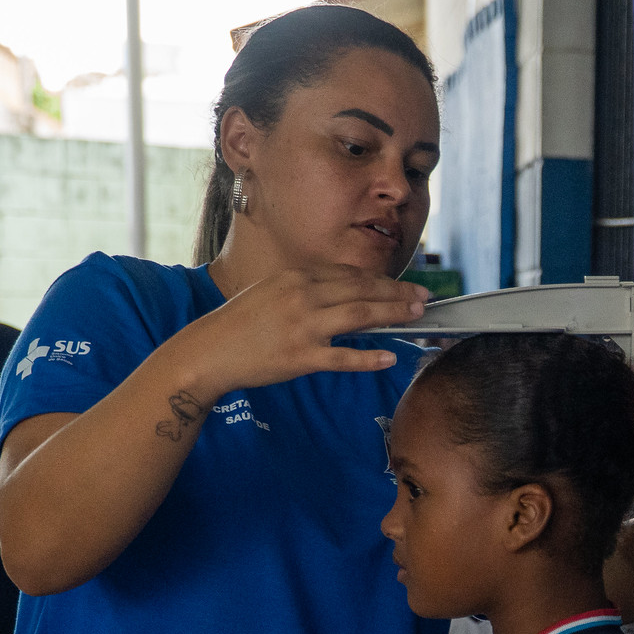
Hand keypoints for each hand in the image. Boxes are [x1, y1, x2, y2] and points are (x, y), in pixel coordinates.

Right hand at [172, 266, 428, 398]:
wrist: (209, 351)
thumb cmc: (240, 324)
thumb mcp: (272, 293)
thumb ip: (307, 290)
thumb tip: (343, 293)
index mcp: (296, 277)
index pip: (350, 275)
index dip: (382, 280)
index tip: (403, 285)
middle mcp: (303, 296)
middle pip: (362, 290)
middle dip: (397, 293)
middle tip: (424, 298)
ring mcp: (303, 326)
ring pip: (360, 316)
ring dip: (393, 314)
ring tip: (416, 316)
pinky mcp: (300, 357)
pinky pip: (342, 357)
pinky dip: (368, 358)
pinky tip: (390, 358)